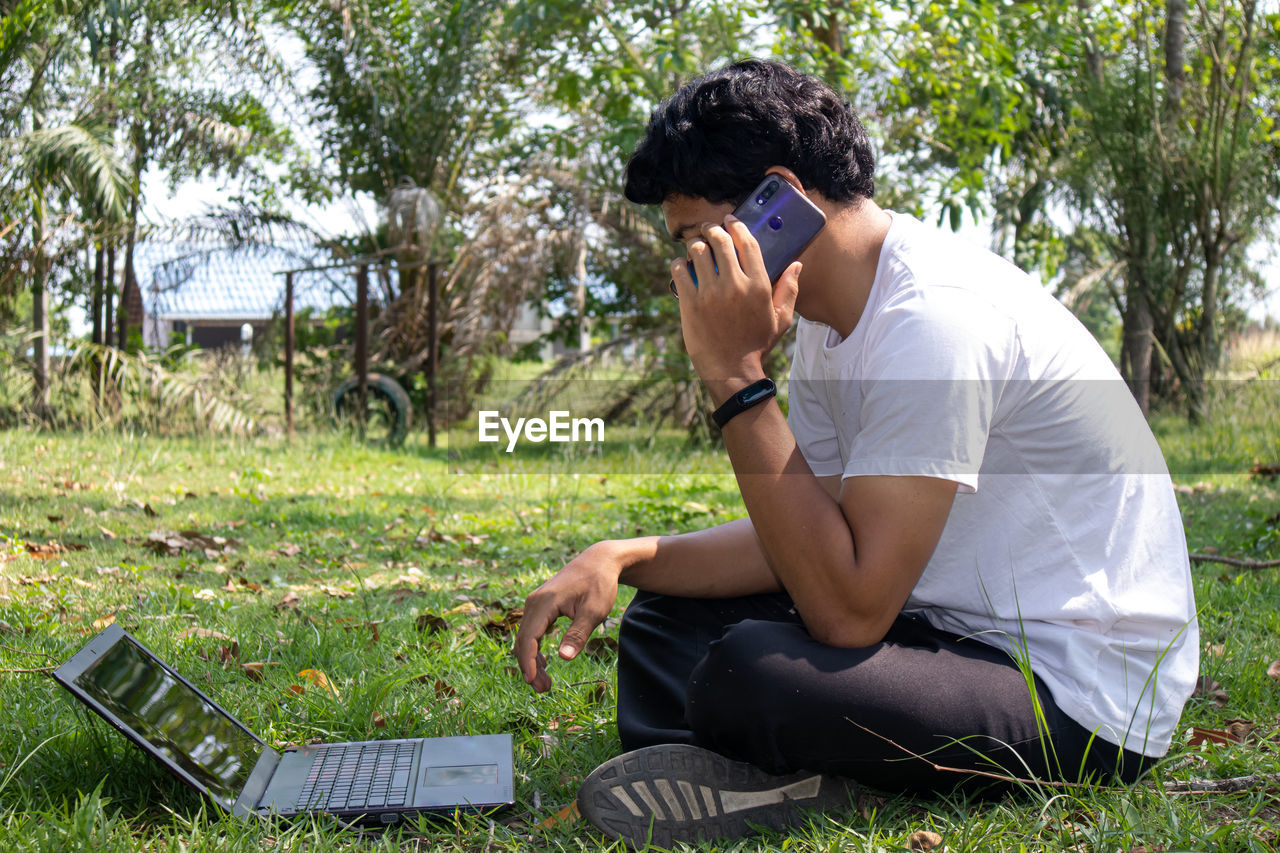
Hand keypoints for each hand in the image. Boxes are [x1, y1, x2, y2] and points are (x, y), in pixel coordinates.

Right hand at [513, 541, 622, 691]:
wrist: (599, 561)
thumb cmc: (599, 584)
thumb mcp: (594, 611)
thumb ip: (578, 634)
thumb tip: (564, 658)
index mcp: (544, 603)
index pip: (529, 637)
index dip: (528, 662)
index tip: (532, 682)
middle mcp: (534, 602)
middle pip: (523, 640)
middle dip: (530, 667)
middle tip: (544, 689)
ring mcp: (535, 603)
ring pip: (526, 637)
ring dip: (532, 660)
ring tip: (545, 683)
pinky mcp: (541, 606)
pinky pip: (532, 631)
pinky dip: (535, 649)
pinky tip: (543, 664)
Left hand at [671, 215, 800, 397]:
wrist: (731, 371)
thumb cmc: (756, 345)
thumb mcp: (780, 319)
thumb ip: (789, 290)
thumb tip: (796, 264)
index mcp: (758, 286)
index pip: (747, 243)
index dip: (737, 226)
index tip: (730, 220)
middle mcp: (734, 285)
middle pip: (720, 241)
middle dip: (712, 229)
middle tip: (707, 229)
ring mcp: (710, 293)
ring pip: (697, 251)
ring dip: (694, 244)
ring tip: (694, 246)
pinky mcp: (690, 303)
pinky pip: (679, 271)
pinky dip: (678, 264)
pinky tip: (681, 266)